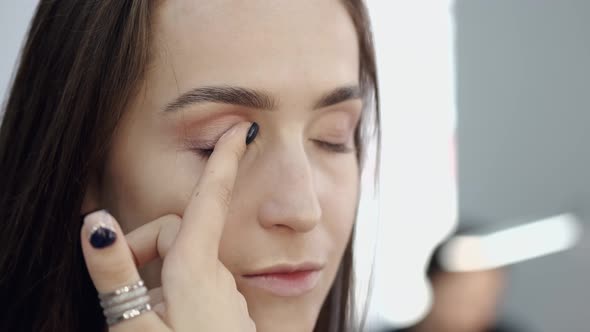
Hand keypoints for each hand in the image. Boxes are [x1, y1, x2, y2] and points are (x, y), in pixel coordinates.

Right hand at [81, 122, 256, 331]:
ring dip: (159, 284)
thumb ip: (115, 273)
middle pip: (177, 237)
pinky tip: (169, 328)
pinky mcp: (231, 316)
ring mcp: (229, 297)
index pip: (210, 200)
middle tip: (125, 300)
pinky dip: (177, 300)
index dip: (224, 161)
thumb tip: (96, 223)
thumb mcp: (135, 326)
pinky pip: (199, 290)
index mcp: (196, 269)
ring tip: (147, 324)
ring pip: (186, 266)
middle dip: (146, 253)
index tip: (242, 130)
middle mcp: (219, 276)